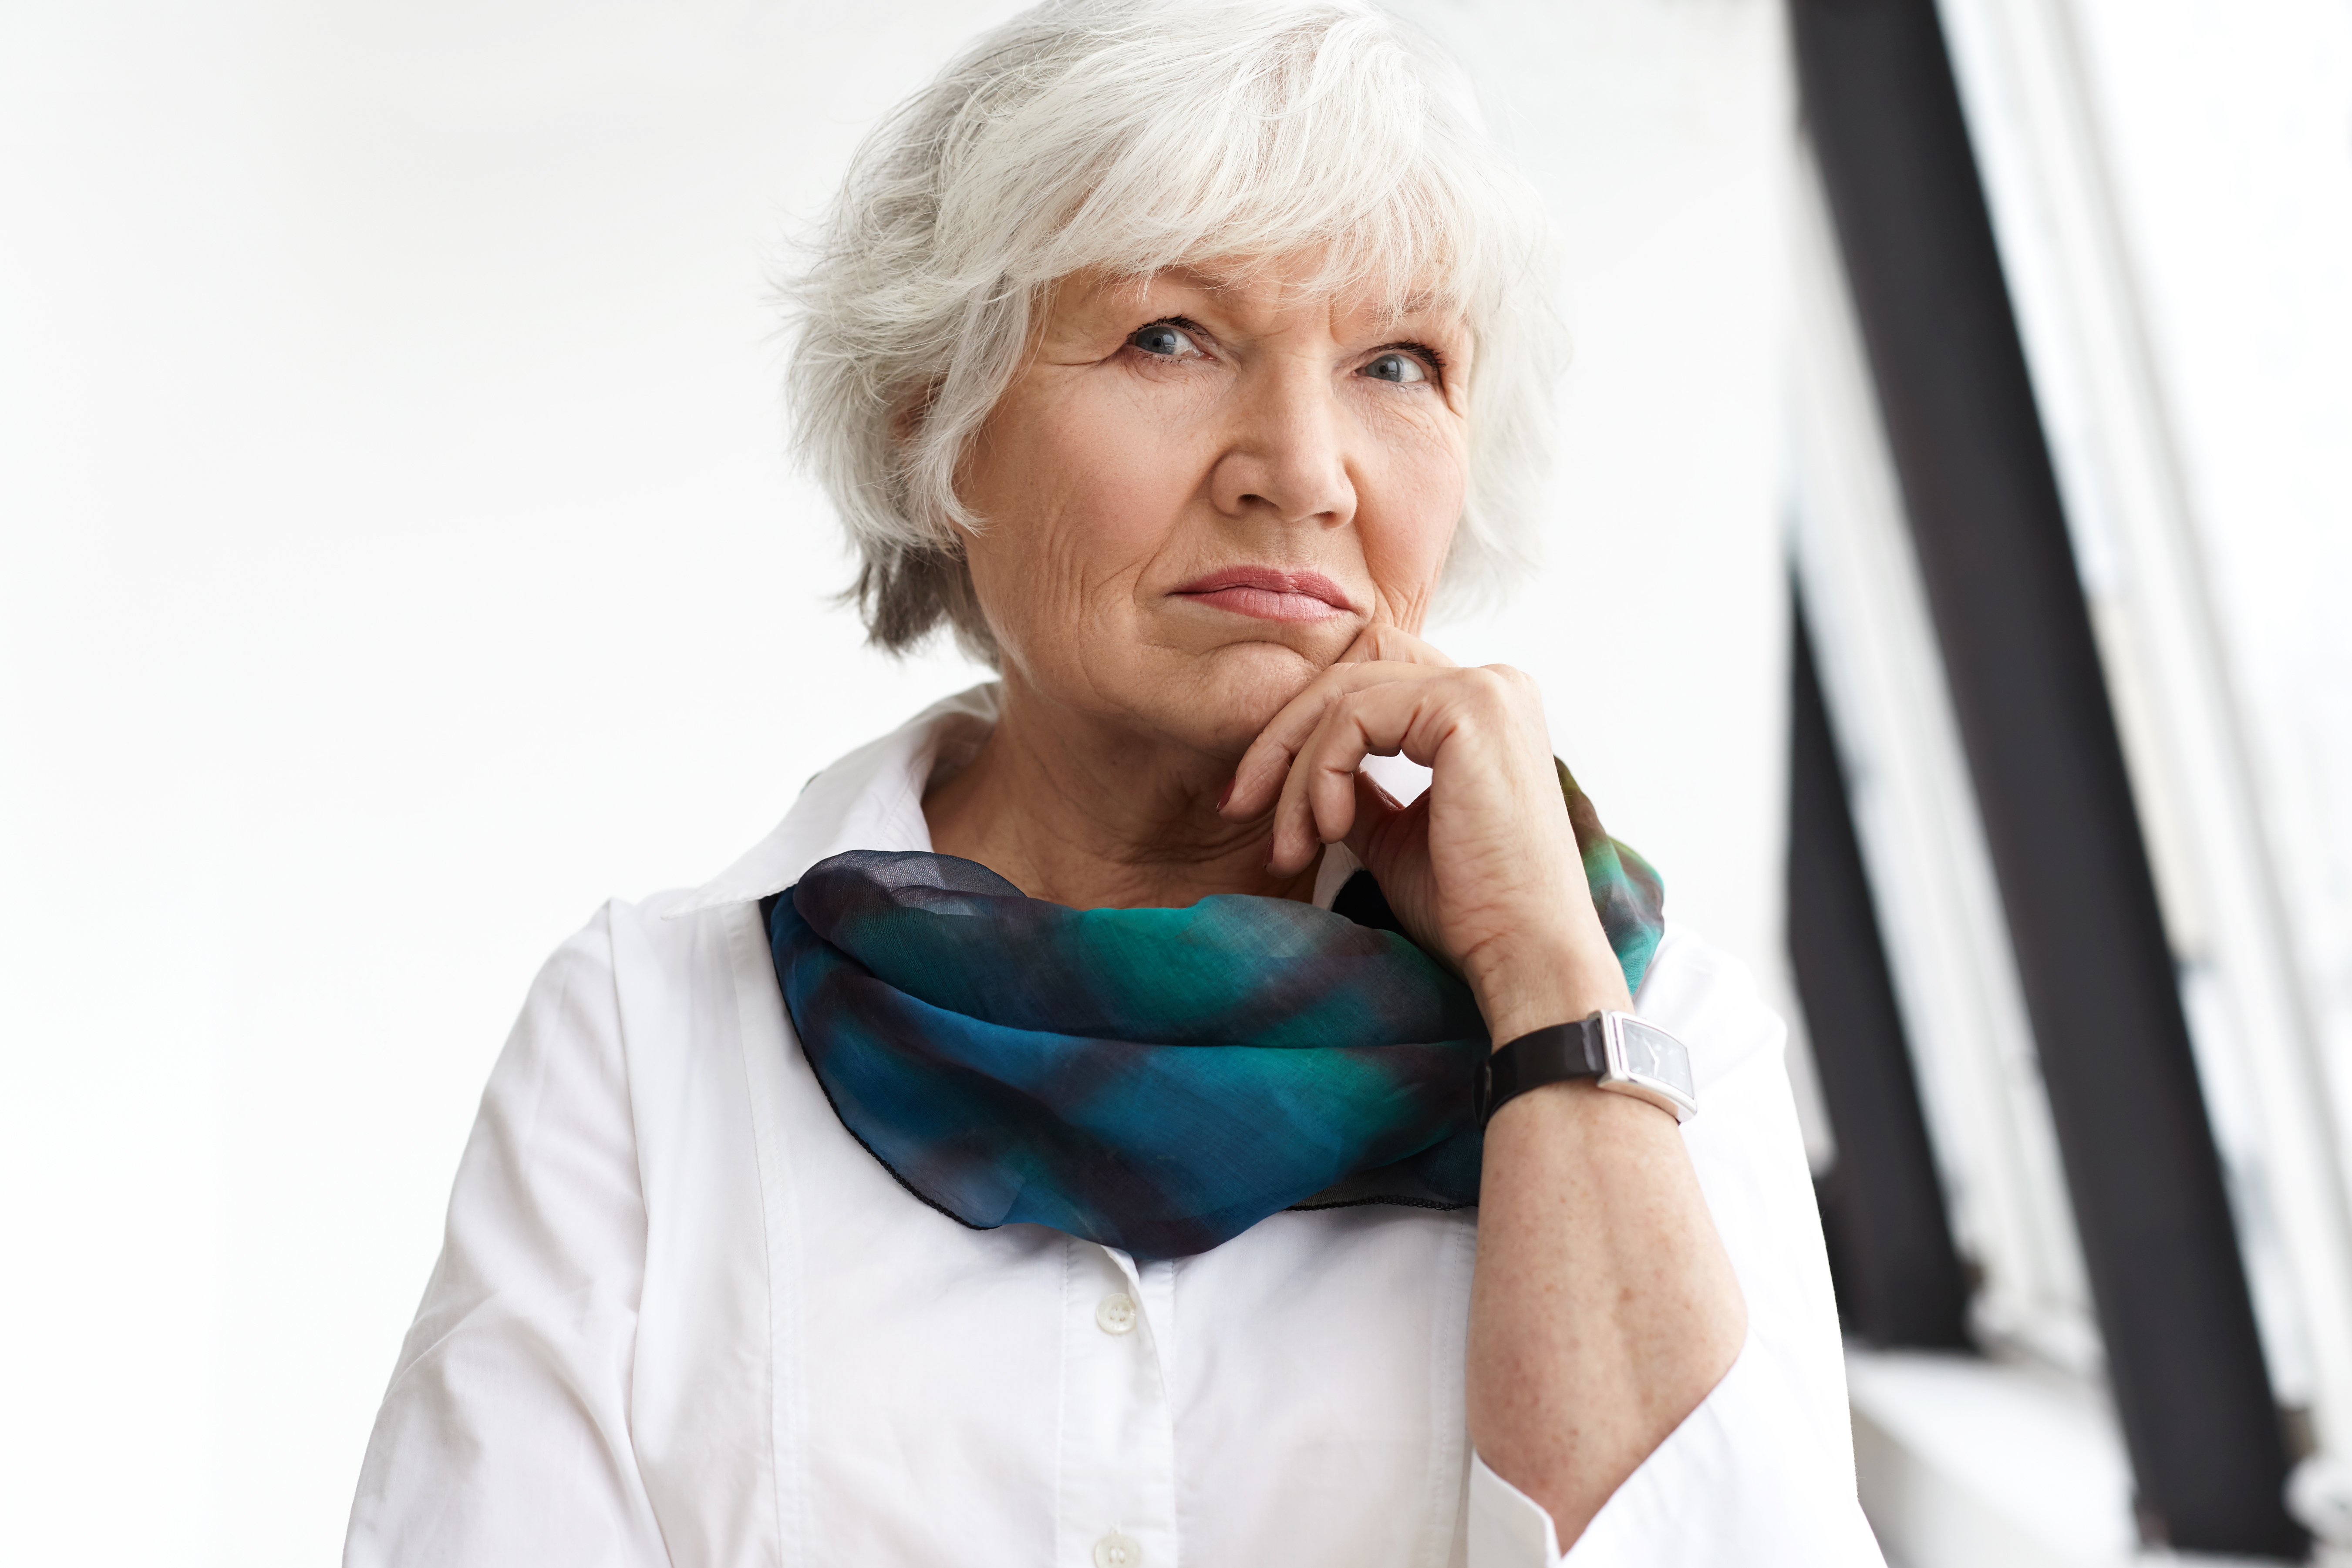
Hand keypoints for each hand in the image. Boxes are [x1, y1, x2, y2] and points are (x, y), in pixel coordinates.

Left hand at [1218, 626, 1631, 1043]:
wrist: (1524, 953)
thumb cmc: (1470, 910)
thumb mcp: (1393, 836)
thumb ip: (1356, 789)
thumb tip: (1302, 772)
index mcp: (1482, 709)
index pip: (1367, 689)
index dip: (1302, 737)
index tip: (1255, 803)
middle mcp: (1492, 683)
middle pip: (1347, 679)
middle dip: (1280, 743)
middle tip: (1238, 806)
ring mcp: (1485, 688)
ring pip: (1341, 698)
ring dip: (1295, 772)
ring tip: (1288, 845)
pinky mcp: (1468, 706)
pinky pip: (1353, 719)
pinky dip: (1321, 774)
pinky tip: (1328, 830)